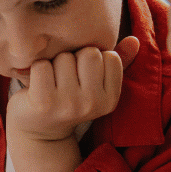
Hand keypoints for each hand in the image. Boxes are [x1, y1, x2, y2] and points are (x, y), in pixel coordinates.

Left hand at [5, 35, 142, 141]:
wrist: (40, 130)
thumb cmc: (70, 98)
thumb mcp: (97, 84)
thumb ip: (118, 61)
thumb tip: (134, 40)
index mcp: (110, 99)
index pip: (110, 56)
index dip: (94, 59)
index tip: (84, 75)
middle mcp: (92, 104)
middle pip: (89, 53)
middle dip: (76, 57)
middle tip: (66, 77)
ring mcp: (68, 105)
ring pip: (64, 57)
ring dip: (55, 63)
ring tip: (52, 81)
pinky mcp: (43, 102)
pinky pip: (42, 65)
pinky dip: (36, 69)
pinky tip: (37, 84)